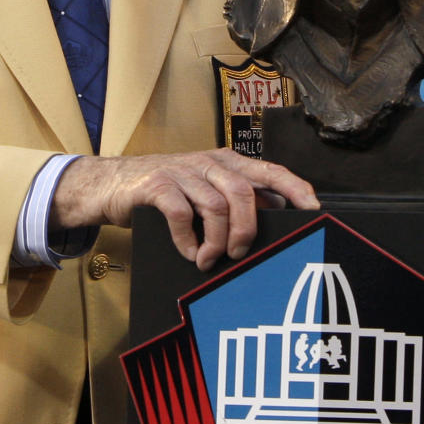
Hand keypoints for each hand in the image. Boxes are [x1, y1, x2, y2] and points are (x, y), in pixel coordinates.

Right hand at [51, 149, 319, 269]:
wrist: (110, 184)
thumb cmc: (165, 192)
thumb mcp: (205, 190)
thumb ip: (236, 201)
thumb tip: (276, 220)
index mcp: (227, 163)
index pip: (270, 171)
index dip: (295, 189)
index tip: (314, 210)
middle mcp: (208, 163)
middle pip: (244, 192)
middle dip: (247, 229)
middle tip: (240, 253)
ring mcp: (182, 171)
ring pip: (216, 205)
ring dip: (217, 241)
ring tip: (210, 259)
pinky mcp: (156, 185)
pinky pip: (182, 215)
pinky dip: (189, 242)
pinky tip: (189, 253)